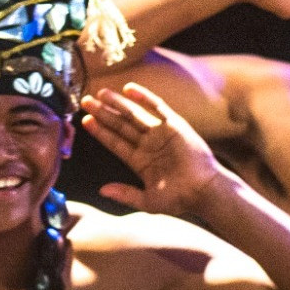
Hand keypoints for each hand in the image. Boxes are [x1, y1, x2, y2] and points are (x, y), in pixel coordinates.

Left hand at [79, 83, 224, 215]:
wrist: (204, 191)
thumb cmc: (179, 199)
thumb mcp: (147, 201)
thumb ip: (125, 194)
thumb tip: (102, 190)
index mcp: (140, 161)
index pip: (115, 143)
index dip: (100, 132)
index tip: (85, 121)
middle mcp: (148, 145)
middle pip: (121, 125)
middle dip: (103, 114)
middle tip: (85, 101)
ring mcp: (161, 134)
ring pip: (134, 114)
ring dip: (118, 103)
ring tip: (100, 93)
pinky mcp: (175, 125)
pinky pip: (158, 107)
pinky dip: (144, 97)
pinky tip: (128, 89)